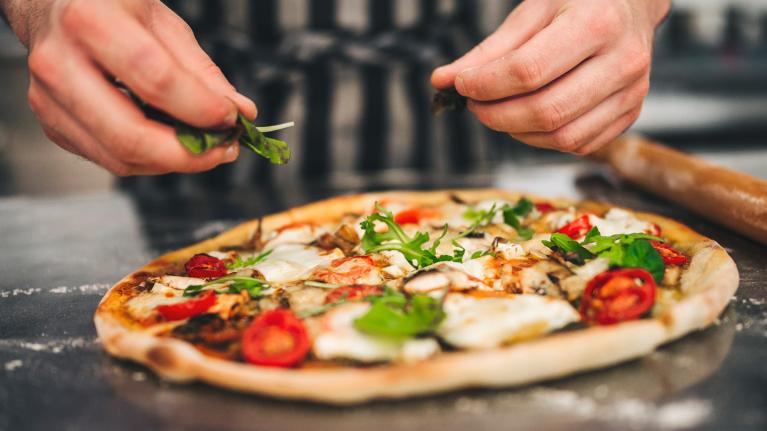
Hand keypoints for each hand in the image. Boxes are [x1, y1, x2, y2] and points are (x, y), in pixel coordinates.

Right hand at [2, 0, 256, 174]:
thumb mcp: (161, 21)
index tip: (232, 118)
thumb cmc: (108, 7)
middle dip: (189, 154)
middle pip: (130, 135)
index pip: (154, 80)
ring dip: (174, 162)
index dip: (200, 107)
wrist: (54, 6)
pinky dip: (151, 159)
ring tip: (206, 147)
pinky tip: (171, 142)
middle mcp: (60, 64)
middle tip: (224, 149)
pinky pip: (110, 159)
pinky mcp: (53, 125)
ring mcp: (49, 100)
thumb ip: (202, 70)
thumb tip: (240, 111)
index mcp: (90, 21)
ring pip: (120, 158)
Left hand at [431, 0, 669, 154]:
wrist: (633, 4)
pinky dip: (542, 140)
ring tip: (497, 111)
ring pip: (561, 136)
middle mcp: (623, 60)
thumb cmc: (579, 1)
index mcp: (597, 22)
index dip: (485, 85)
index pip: (528, 70)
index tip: (462, 85)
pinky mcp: (631, 114)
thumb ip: (489, 50)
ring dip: (516, 132)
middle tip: (474, 104)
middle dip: (496, 115)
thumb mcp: (533, 10)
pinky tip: (527, 120)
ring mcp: (632, 92)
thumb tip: (442, 81)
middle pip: (545, 110)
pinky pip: (578, 144)